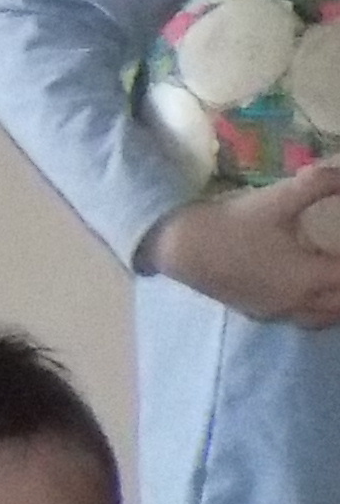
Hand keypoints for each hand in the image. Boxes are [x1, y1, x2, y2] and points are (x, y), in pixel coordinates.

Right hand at [140, 165, 339, 324]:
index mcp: (311, 276)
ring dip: (337, 302)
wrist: (180, 247)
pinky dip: (316, 309)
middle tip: (339, 263)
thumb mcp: (277, 199)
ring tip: (335, 283)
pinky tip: (307, 293)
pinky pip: (301, 319)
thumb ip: (318, 185)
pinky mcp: (258, 311)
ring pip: (325, 317)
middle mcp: (300, 301)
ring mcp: (278, 310)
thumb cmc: (232, 224)